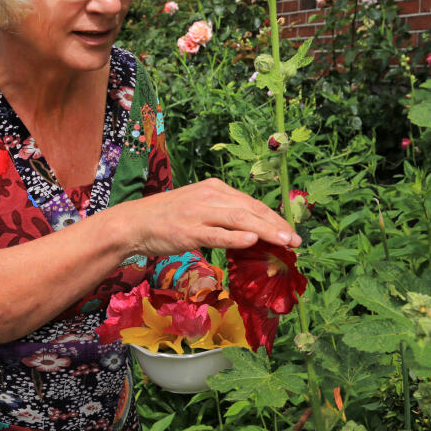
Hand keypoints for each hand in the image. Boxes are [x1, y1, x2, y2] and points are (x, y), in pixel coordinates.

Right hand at [115, 178, 300, 257]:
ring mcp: (198, 212)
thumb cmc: (167, 218)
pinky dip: (236, 237)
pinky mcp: (188, 230)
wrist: (134, 222)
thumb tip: (251, 230)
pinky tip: (253, 241)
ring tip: (285, 241)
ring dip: (265, 230)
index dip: (273, 217)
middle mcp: (209, 196)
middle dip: (276, 225)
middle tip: (296, 240)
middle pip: (250, 209)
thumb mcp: (198, 208)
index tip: (291, 231)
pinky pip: (216, 234)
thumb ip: (222, 215)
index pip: (251, 202)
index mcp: (214, 188)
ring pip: (239, 220)